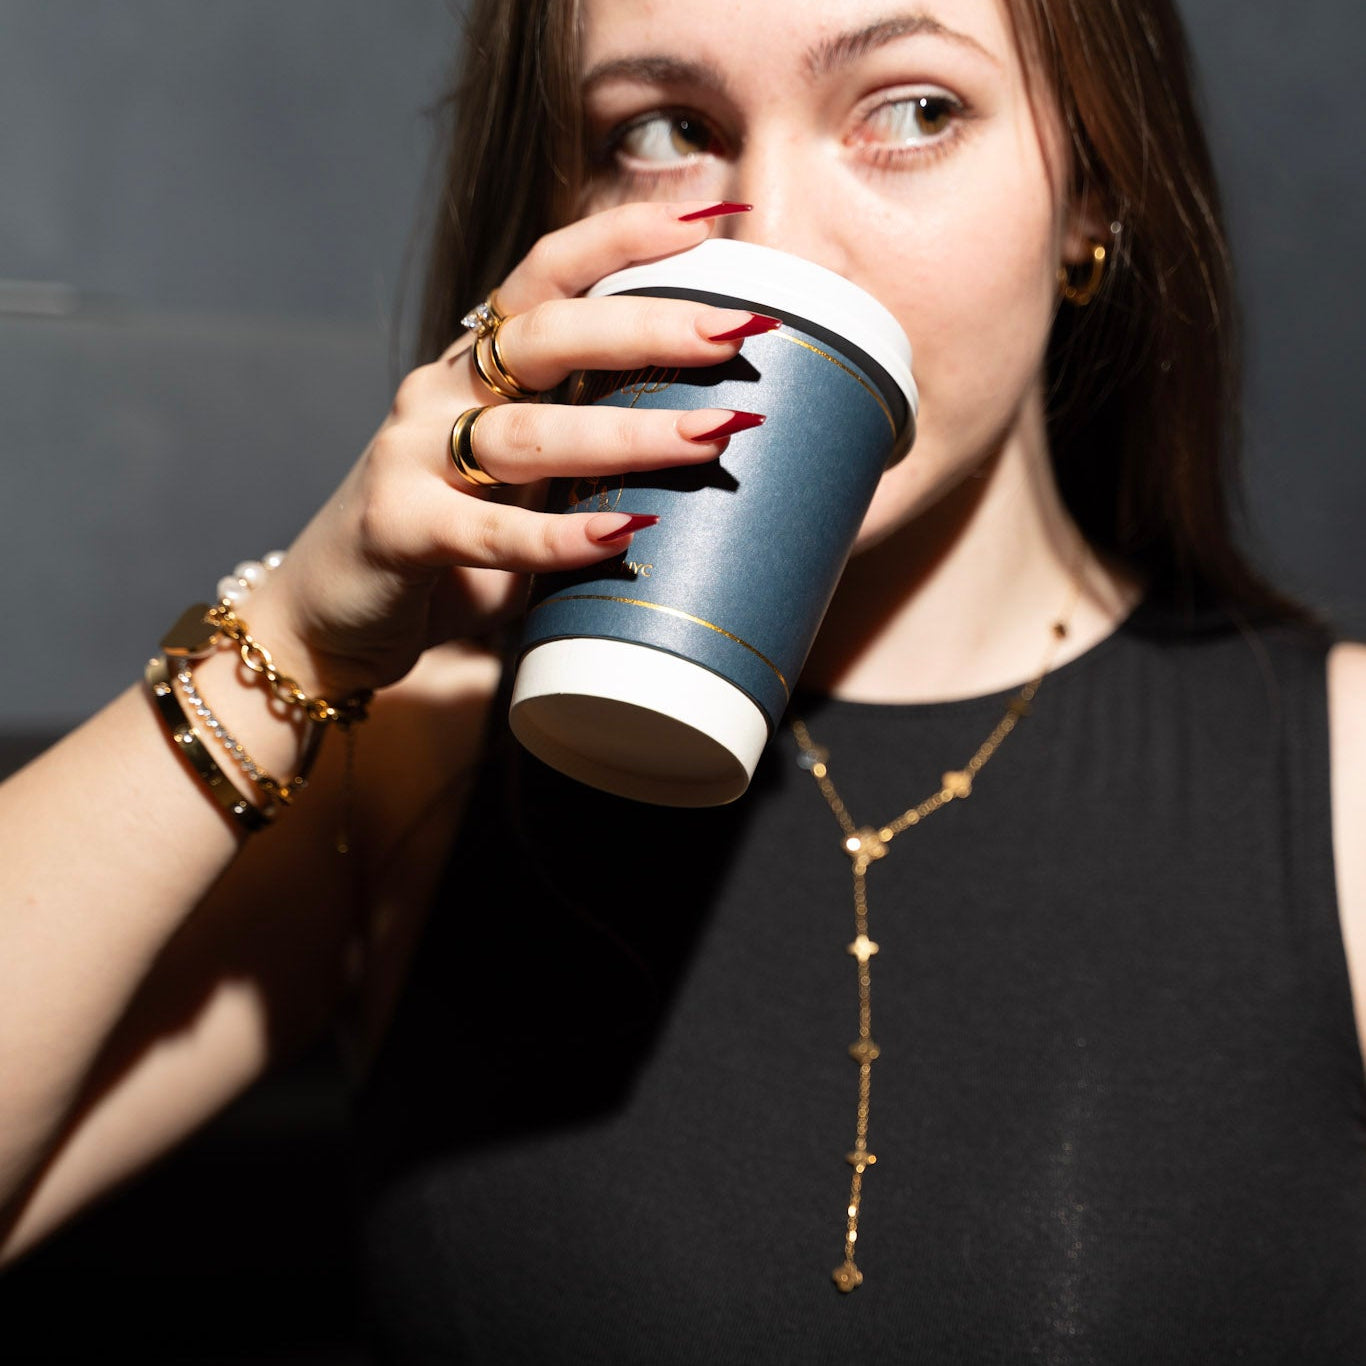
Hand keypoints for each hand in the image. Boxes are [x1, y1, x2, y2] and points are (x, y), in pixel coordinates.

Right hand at [246, 201, 771, 697]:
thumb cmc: (451, 543)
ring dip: (626, 433)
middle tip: (735, 333)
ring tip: (710, 436)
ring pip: (527, 432)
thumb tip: (715, 441)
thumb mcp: (523, 483)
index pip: (546, 274)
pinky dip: (556, 536)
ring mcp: (411, 455)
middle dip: (648, 328)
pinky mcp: (397, 528)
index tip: (710, 220)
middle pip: (548, 336)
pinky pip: (485, 530)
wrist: (338, 613)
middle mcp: (443, 391)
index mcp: (478, 364)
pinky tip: (620, 535)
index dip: (621, 238)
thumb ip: (589, 454)